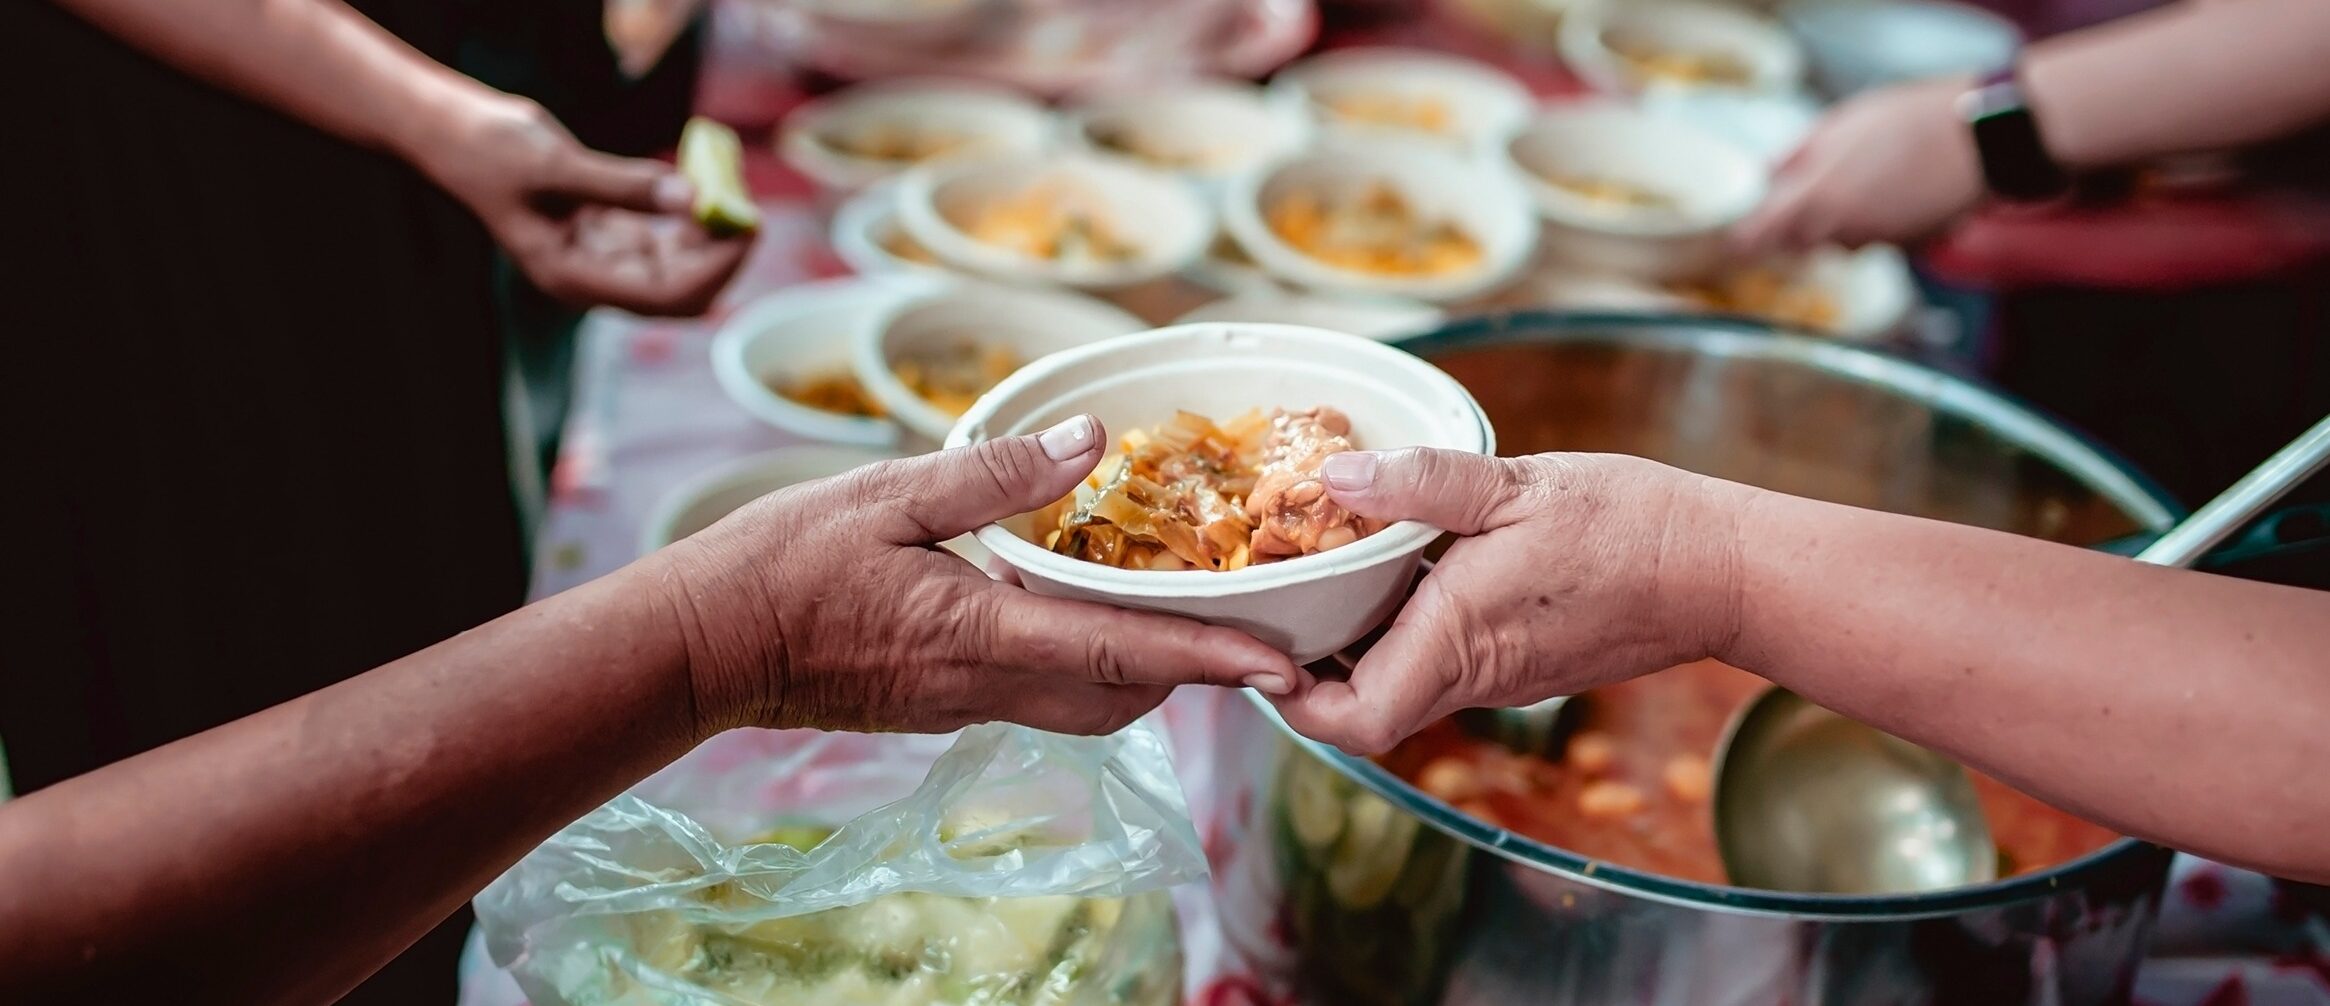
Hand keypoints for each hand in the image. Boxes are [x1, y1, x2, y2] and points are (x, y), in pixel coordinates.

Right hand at [411, 94, 749, 315]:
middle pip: (679, 289)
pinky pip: (662, 237)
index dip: (715, 269)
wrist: (454, 135)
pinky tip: (708, 187)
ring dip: (709, 237)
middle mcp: (590, 278)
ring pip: (676, 265)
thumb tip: (693, 198)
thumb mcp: (559, 164)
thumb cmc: (492, 151)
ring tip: (734, 192)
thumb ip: (626, 186)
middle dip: (719, 256)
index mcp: (573, 277)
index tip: (745, 227)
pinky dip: (689, 218)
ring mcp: (599, 258)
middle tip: (749, 210)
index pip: (665, 295)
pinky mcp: (605, 232)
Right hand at [662, 415, 1308, 737]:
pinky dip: (1084, 660)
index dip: (1211, 660)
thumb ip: (996, 472)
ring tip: (1177, 602)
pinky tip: (1075, 605)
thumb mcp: (886, 493)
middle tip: (1244, 613)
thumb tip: (1093, 440)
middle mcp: (986, 685)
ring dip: (1140, 666)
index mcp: (981, 635)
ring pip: (1086, 702)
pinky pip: (1040, 692)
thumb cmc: (779, 564)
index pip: (1122, 654)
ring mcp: (963, 704)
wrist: (700, 647)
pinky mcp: (942, 703)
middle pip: (1123, 694)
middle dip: (1192, 666)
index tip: (1282, 667)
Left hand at [1268, 449, 1745, 754]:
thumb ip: (1422, 482)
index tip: (1262, 646)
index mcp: (1458, 639)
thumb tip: (1333, 477)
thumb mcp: (1517, 483)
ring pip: (1399, 678)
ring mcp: (1497, 676)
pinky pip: (1439, 658)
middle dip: (1309, 660)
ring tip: (1324, 564)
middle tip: (1275, 590)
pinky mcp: (1518, 662)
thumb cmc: (1630, 526)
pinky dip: (1404, 623)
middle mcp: (1471, 675)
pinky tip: (1397, 561)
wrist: (1719, 570)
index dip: (1292, 699)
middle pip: (1362, 704)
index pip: (1353, 720)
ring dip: (1355, 637)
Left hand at [1733, 77, 1983, 254]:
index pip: (1759, 237)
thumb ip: (1797, 154)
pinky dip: (1883, 222)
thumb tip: (1768, 174)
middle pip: (1800, 242)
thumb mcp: (1841, 122)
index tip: (1739, 240)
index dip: (1746, 239)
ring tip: (1871, 179)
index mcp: (1814, 199)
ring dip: (1844, 221)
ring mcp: (1877, 242)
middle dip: (1799, 224)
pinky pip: (1882, 239)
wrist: (1979, 137)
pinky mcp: (1910, 247)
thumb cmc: (1909, 121)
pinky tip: (1901, 190)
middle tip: (1819, 188)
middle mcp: (1841, 231)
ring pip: (1843, 241)